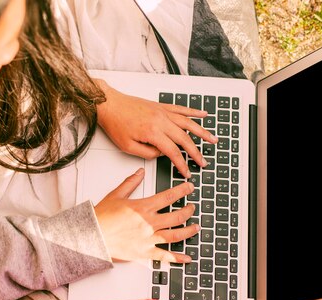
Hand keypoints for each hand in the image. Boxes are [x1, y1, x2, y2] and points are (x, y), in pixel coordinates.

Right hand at [93, 168, 198, 262]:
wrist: (92, 236)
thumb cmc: (101, 217)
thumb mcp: (116, 195)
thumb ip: (130, 183)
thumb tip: (140, 172)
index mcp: (143, 207)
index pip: (169, 196)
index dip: (182, 191)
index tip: (189, 188)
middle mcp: (149, 223)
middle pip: (177, 216)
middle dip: (188, 210)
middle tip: (193, 207)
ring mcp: (148, 239)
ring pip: (175, 235)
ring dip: (189, 231)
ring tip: (196, 227)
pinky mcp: (145, 253)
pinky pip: (165, 256)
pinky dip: (178, 258)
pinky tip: (187, 258)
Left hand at [95, 79, 217, 177]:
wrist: (108, 104)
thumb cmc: (115, 124)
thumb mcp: (127, 147)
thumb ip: (147, 153)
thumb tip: (161, 154)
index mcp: (153, 132)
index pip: (173, 152)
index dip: (182, 164)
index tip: (187, 172)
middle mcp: (161, 120)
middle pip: (185, 139)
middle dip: (196, 152)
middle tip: (203, 162)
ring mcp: (162, 112)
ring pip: (188, 122)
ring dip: (202, 132)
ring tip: (213, 139)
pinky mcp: (161, 106)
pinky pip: (181, 109)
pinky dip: (194, 111)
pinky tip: (204, 114)